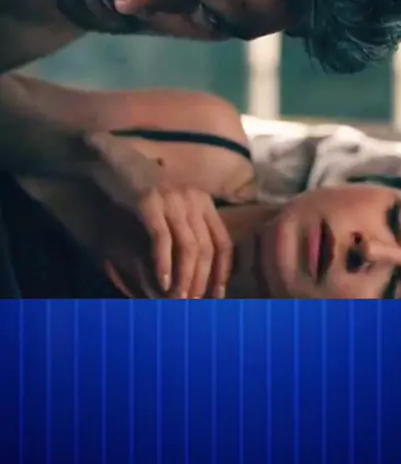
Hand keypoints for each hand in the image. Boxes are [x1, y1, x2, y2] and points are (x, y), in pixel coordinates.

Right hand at [80, 132, 232, 298]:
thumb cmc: (142, 186)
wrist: (113, 159)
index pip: (223, 242)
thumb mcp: (171, 204)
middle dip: (201, 281)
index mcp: (203, 202)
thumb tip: (192, 266)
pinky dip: (163, 264)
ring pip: (189, 247)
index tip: (216, 296)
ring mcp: (173, 200)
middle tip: (191, 304)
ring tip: (176, 299)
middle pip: (207, 249)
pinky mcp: (150, 202)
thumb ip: (184, 226)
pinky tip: (160, 282)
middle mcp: (194, 200)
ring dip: (184, 278)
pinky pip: (162, 239)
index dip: (222, 272)